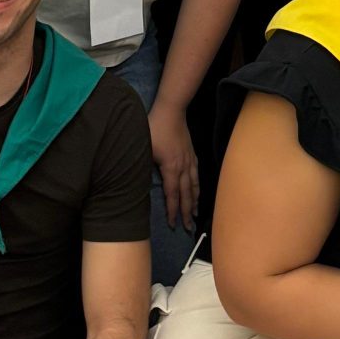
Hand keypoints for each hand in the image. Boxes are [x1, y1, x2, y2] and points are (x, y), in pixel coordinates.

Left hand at [150, 102, 200, 231]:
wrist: (171, 110)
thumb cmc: (155, 128)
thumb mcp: (145, 149)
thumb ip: (145, 168)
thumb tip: (141, 184)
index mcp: (171, 168)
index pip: (173, 195)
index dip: (173, 211)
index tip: (173, 225)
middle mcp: (183, 167)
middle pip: (186, 194)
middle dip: (187, 212)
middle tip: (188, 228)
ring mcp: (190, 160)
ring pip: (194, 185)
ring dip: (195, 201)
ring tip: (196, 214)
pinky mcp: (192, 154)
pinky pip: (197, 175)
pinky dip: (198, 186)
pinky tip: (197, 190)